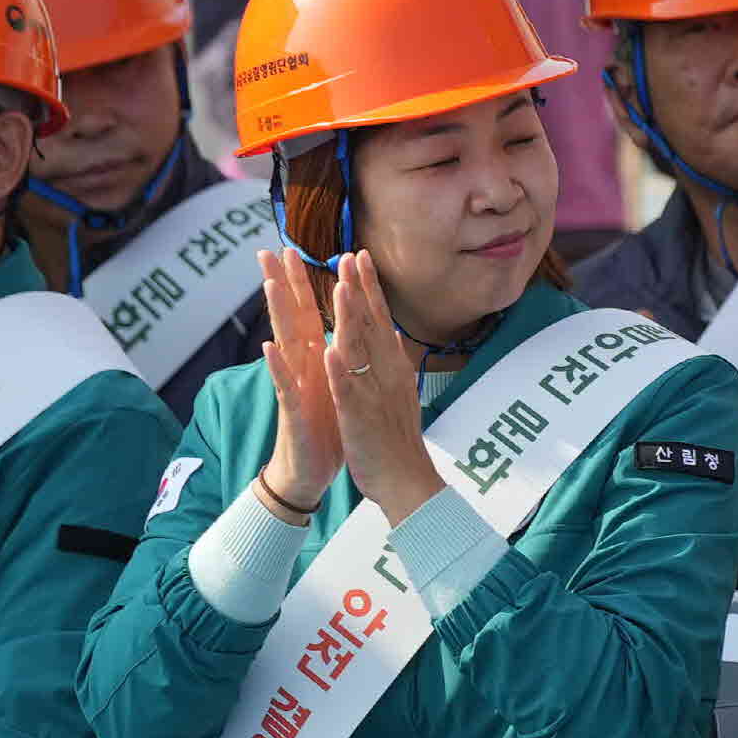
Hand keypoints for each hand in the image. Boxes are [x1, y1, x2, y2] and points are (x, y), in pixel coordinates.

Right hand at [253, 247, 342, 518]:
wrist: (311, 471)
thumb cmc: (324, 427)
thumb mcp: (334, 386)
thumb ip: (333, 356)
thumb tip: (339, 329)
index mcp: (316, 360)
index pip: (308, 314)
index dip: (303, 284)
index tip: (295, 250)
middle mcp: (302, 367)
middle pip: (290, 319)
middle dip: (282, 285)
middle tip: (270, 250)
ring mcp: (295, 387)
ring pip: (284, 344)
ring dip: (277, 315)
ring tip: (269, 285)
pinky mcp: (294, 412)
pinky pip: (284, 386)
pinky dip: (277, 368)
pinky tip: (268, 349)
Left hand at [327, 254, 443, 525]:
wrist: (408, 482)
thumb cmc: (399, 441)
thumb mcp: (400, 395)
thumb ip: (396, 365)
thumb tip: (396, 337)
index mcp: (393, 369)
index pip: (381, 319)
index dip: (369, 288)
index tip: (359, 257)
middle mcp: (387, 375)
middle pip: (372, 325)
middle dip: (360, 289)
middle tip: (349, 255)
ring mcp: (374, 395)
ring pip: (361, 350)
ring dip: (350, 317)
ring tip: (339, 286)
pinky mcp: (360, 419)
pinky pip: (348, 391)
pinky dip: (339, 371)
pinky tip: (329, 350)